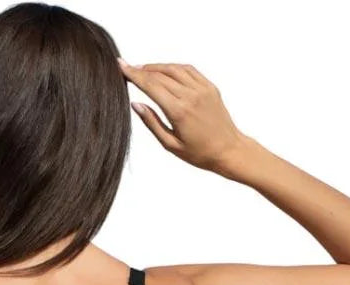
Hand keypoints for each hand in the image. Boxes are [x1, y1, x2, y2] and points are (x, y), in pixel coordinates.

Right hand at [118, 59, 246, 174]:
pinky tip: (165, 71)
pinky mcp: (210, 87)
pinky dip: (174, 67)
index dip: (134, 74)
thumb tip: (136, 104)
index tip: (121, 66)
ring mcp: (202, 89)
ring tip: (144, 70)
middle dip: (142, 70)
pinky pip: (188, 70)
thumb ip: (152, 123)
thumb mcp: (170, 144)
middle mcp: (191, 96)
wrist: (228, 150)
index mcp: (179, 111)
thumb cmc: (199, 153)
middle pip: (160, 75)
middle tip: (128, 68)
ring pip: (174, 68)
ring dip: (157, 67)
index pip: (151, 86)